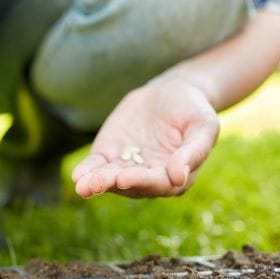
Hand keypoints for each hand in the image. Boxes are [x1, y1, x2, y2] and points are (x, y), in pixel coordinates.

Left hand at [72, 76, 219, 198]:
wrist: (171, 92)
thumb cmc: (193, 110)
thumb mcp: (203, 125)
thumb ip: (194, 151)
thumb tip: (178, 178)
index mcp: (175, 177)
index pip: (157, 184)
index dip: (141, 181)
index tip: (125, 177)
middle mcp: (149, 179)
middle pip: (130, 185)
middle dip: (113, 183)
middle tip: (97, 183)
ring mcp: (127, 168)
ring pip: (110, 180)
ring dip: (96, 183)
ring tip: (83, 185)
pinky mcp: (109, 156)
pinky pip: (96, 167)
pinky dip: (86, 172)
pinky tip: (77, 176)